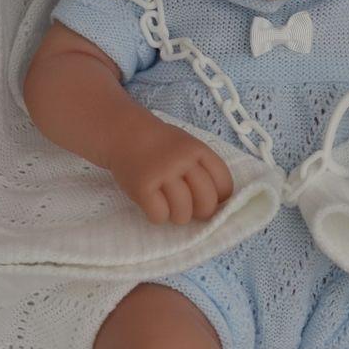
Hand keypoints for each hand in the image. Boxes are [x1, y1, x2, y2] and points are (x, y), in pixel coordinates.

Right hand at [107, 117, 233, 225]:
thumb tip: (220, 202)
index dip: (220, 199)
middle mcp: (182, 161)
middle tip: (191, 209)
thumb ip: (203, 168)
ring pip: (183, 213)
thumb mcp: (187, 146)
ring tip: (169, 207)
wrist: (124, 132)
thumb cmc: (160, 146)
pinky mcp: (142, 187)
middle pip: (206, 202)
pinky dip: (158, 216)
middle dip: (202, 212)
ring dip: (178, 216)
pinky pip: (159, 216)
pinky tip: (153, 205)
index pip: (224, 184)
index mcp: (198, 150)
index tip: (210, 201)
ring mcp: (161, 173)